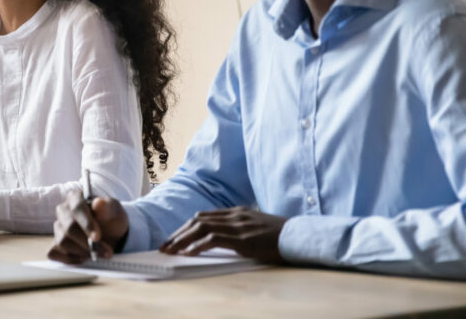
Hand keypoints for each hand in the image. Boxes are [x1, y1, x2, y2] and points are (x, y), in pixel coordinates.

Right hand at [48, 190, 128, 263]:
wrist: (111, 234)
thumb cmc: (110, 219)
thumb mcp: (114, 211)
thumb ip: (107, 208)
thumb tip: (98, 202)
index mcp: (75, 197)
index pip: (77, 208)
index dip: (87, 224)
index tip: (97, 237)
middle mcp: (63, 211)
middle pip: (69, 227)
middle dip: (87, 242)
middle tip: (106, 251)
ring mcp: (57, 227)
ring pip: (63, 242)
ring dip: (82, 252)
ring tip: (98, 254)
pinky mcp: (55, 243)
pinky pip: (54, 253)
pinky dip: (70, 259)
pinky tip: (84, 258)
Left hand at [159, 206, 286, 261]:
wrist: (299, 236)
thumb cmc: (280, 236)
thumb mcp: (256, 227)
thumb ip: (239, 229)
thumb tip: (222, 239)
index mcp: (236, 212)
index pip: (204, 216)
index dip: (186, 227)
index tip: (174, 238)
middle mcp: (234, 216)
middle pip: (198, 220)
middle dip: (179, 233)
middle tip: (165, 245)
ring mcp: (238, 226)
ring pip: (201, 228)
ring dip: (182, 239)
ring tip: (171, 250)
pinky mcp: (242, 239)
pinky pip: (213, 239)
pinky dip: (198, 246)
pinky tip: (189, 253)